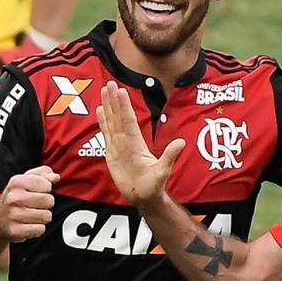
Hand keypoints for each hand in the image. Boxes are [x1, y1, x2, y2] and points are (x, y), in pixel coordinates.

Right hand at [0, 166, 57, 241]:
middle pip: (49, 201)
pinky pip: (40, 229)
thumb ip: (43, 174)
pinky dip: (38, 228)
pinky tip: (29, 224)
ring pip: (46, 216)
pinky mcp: (15, 230)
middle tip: (35, 205)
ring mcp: (13, 215)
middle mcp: (14, 197)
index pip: (47, 185)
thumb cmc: (15, 198)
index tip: (38, 192)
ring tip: (32, 215)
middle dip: (46, 204)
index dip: (46, 189)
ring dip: (42, 217)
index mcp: (17, 182)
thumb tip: (55, 177)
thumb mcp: (26, 180)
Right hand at [96, 83, 183, 206]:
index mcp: (137, 143)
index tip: (121, 91)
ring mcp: (119, 145)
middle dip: (114, 100)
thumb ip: (169, 157)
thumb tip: (181, 142)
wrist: (143, 197)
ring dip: (108, 106)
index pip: (129, 121)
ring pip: (112, 122)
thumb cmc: (154, 186)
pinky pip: (106, 134)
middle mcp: (127, 141)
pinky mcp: (112, 153)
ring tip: (104, 91)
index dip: (124, 107)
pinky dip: (102, 122)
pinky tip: (99, 110)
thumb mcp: (162, 171)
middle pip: (119, 116)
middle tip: (110, 83)